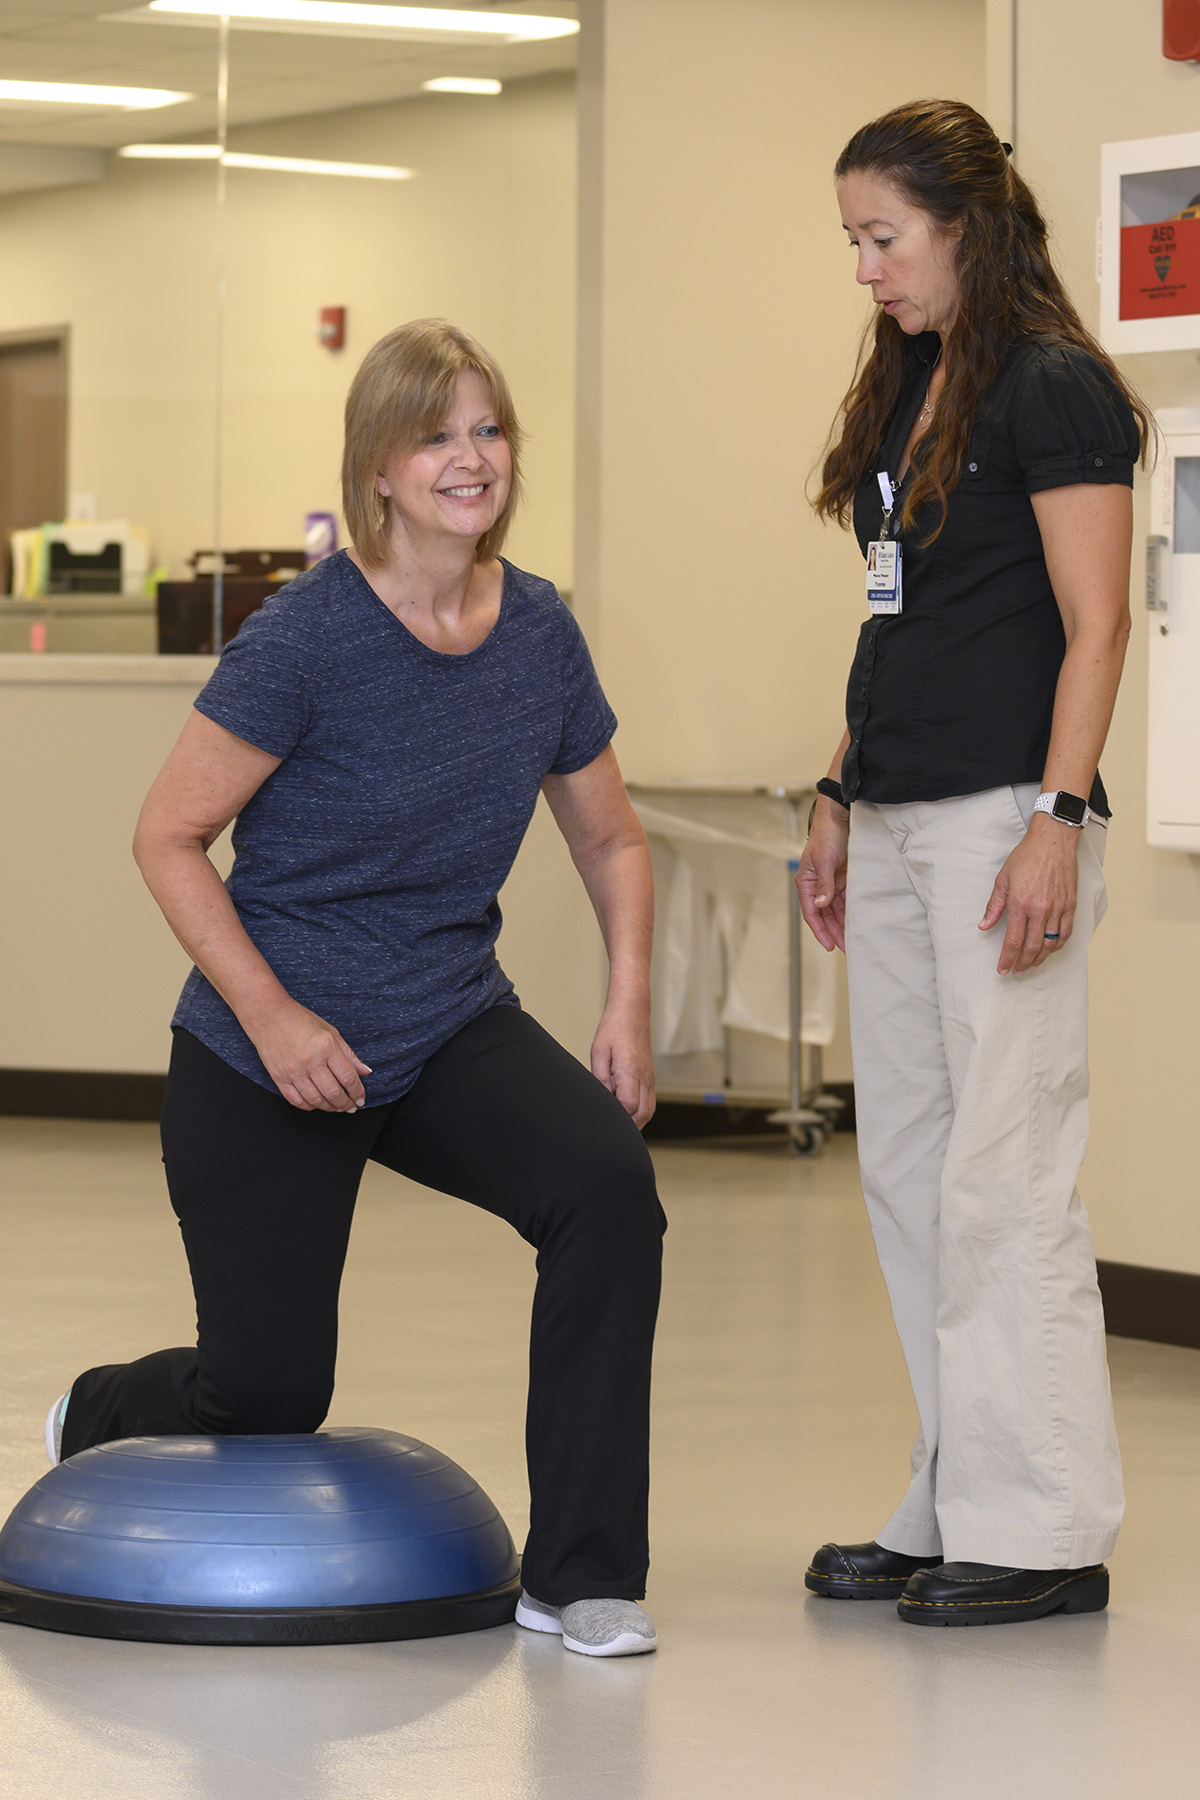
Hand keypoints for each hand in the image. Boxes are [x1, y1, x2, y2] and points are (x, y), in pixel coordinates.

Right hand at [247, 999, 371, 1111]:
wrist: (268, 1015)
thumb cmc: (299, 1020)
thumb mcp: (330, 1032)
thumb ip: (349, 1055)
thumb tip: (365, 1072)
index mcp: (326, 1047)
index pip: (348, 1078)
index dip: (357, 1092)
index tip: (361, 1098)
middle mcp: (310, 1061)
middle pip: (333, 1093)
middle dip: (346, 1104)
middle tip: (351, 1106)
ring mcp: (293, 1072)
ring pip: (316, 1101)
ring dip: (330, 1108)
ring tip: (337, 1107)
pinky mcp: (279, 1078)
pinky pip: (296, 1101)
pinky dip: (309, 1106)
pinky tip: (317, 1104)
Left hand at [591, 1008, 655, 1127]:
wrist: (632, 1014)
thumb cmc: (613, 1030)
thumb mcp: (599, 1052)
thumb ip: (600, 1077)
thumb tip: (602, 1098)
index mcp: (630, 1070)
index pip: (629, 1104)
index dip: (618, 1116)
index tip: (606, 1119)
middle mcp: (644, 1076)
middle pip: (642, 1113)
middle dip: (629, 1126)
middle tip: (613, 1131)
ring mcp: (650, 1077)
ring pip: (649, 1110)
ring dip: (637, 1121)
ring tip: (622, 1127)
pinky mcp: (650, 1076)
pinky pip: (650, 1101)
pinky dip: (641, 1112)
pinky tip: (629, 1114)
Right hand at [796, 801, 849, 951]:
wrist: (841, 817)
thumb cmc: (827, 835)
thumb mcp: (824, 860)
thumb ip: (824, 884)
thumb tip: (821, 904)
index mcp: (806, 881)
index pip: (812, 912)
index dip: (820, 930)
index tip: (829, 945)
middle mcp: (817, 885)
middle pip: (824, 915)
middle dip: (833, 932)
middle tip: (845, 948)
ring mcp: (831, 883)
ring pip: (835, 910)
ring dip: (842, 924)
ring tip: (852, 940)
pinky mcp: (843, 879)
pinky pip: (846, 900)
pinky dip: (850, 911)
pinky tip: (857, 922)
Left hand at [978, 814, 1079, 972]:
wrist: (1052, 841)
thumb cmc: (1026, 857)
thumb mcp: (1002, 879)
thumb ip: (994, 906)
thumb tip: (984, 925)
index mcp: (1020, 904)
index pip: (1012, 941)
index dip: (1007, 958)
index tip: (1003, 969)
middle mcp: (1040, 910)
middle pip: (1032, 948)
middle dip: (1023, 963)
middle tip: (1016, 970)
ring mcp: (1057, 909)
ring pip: (1050, 944)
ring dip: (1040, 958)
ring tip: (1032, 965)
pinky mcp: (1070, 905)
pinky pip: (1066, 933)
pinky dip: (1058, 945)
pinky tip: (1050, 950)